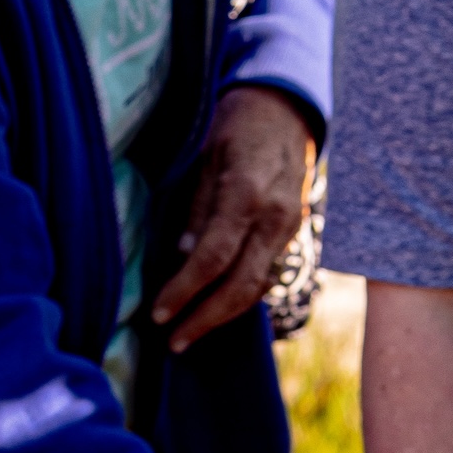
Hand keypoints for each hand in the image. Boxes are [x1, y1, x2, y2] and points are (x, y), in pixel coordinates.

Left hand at [151, 86, 316, 352]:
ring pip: (257, 287)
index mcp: (248, 195)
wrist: (286, 111)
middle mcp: (276, 218)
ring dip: (223, 315)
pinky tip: (214, 307)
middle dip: (205, 318)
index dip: (185, 290)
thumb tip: (182, 256)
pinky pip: (265, 274)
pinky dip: (239, 295)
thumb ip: (199, 209)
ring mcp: (290, 229)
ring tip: (190, 331)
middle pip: (241, 286)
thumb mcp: (206, 157)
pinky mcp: (293, 235)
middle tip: (174, 341)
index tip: (159, 313)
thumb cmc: (236, 126)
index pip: (213, 258)